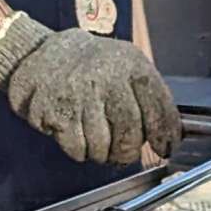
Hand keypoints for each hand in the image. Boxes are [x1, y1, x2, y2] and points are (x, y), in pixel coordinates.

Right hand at [0, 14, 180, 164]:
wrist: (40, 56)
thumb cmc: (91, 70)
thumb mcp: (124, 69)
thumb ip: (146, 98)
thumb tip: (170, 137)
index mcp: (130, 65)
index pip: (156, 104)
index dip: (163, 132)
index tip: (166, 149)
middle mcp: (107, 78)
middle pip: (129, 134)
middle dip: (127, 152)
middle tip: (122, 154)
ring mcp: (80, 95)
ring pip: (102, 147)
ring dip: (101, 153)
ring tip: (96, 139)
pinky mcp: (56, 113)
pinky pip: (78, 150)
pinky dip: (80, 151)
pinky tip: (76, 134)